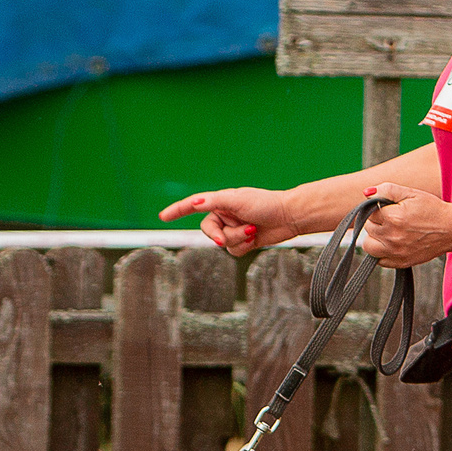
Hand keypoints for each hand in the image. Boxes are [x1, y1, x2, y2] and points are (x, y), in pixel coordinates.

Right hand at [159, 187, 297, 254]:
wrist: (289, 216)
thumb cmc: (265, 203)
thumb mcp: (236, 200)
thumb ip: (213, 202)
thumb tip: (194, 203)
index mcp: (219, 202)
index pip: (192, 206)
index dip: (177, 211)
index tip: (162, 216)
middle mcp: (224, 215)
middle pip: (209, 231)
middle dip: (225, 234)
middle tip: (244, 229)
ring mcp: (233, 229)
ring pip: (222, 244)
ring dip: (238, 239)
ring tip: (254, 229)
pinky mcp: (243, 242)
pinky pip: (233, 251)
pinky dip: (244, 246)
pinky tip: (256, 237)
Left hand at [359, 185, 451, 267]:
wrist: (451, 229)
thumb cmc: (432, 209)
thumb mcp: (411, 193)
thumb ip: (386, 190)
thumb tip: (366, 193)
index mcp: (393, 217)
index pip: (369, 212)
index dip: (377, 208)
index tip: (389, 208)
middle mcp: (392, 237)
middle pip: (368, 228)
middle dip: (375, 222)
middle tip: (391, 218)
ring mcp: (396, 252)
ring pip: (368, 246)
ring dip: (374, 238)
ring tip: (388, 231)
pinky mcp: (401, 262)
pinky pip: (379, 260)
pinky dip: (381, 252)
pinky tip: (392, 243)